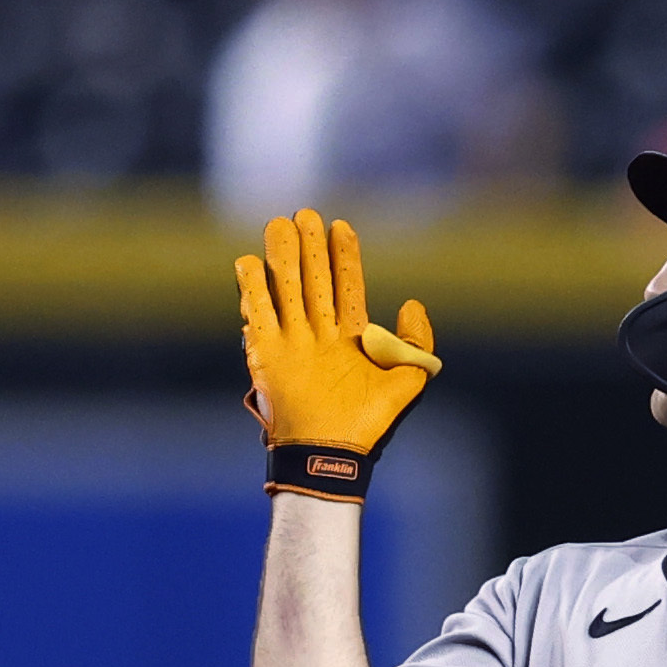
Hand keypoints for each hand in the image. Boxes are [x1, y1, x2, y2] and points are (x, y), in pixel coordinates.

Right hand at [234, 208, 438, 500]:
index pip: (346, 286)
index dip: (345, 257)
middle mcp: (319, 335)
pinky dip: (252, 290)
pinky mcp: (267, 355)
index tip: (342, 225)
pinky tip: (249, 262)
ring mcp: (292, 342)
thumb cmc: (368, 423)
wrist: (332, 453)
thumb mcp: (408, 381)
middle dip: (310, 248)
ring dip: (283, 258)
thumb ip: (417, 343)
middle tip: (306, 213)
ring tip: (280, 225)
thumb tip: (412, 302)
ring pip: (286, 289)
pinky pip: (258, 315)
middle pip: (313, 280)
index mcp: (350, 338)